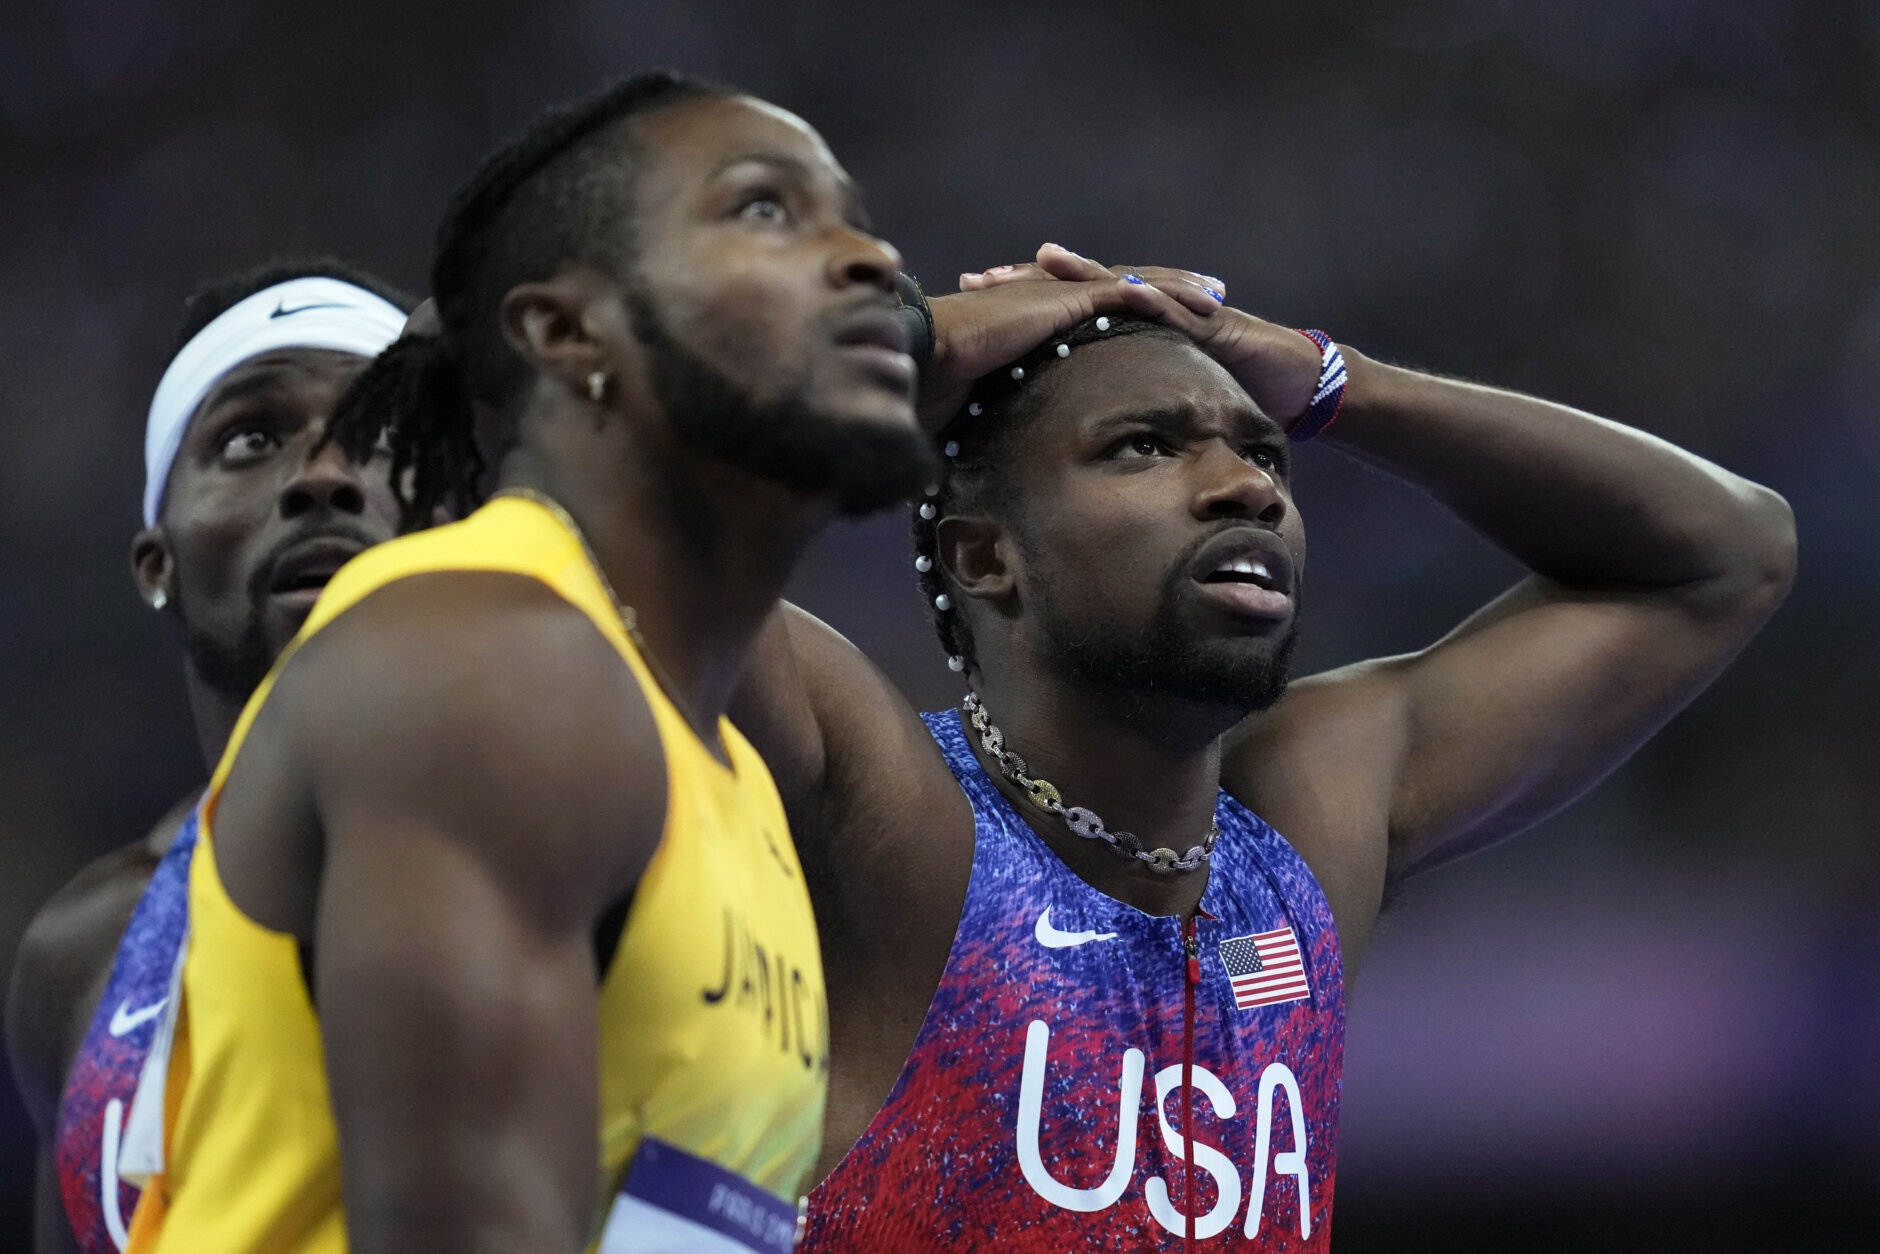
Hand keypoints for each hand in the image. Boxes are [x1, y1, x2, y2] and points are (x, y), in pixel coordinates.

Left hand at [959, 243, 1323, 426]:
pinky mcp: (1213, 322)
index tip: (968, 301)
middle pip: (1079, 290)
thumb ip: (1117, 410)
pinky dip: (1152, 298)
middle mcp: (1148, 310)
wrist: (1298, 386)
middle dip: (1030, 280)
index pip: (1062, 312)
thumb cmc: (1228, 396)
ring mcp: (1180, 310)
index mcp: (1127, 331)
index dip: (1015, 305)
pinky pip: (1177, 310)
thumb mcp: (1157, 406)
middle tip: (980, 275)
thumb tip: (1061, 442)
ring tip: (1044, 259)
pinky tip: (1124, 292)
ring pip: (1123, 286)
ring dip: (1085, 273)